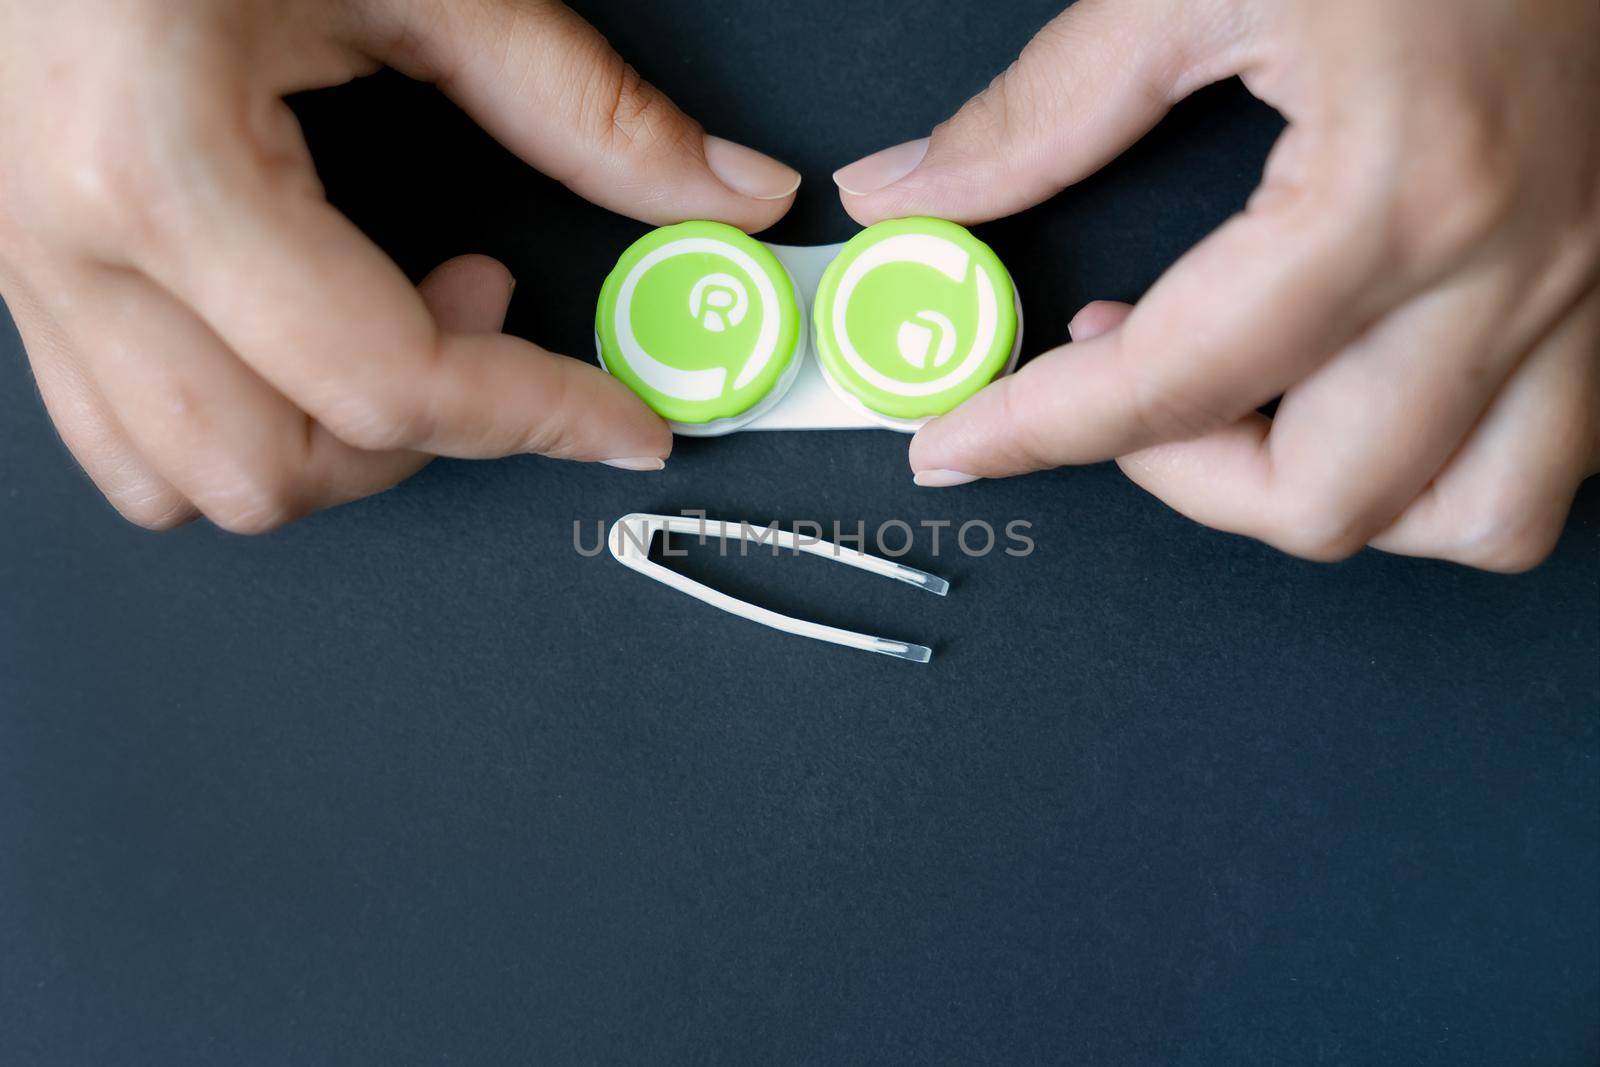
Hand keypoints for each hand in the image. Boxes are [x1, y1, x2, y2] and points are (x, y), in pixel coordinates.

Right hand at [0, 0, 798, 532]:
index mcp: (162, 165)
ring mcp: (25, 264)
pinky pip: (121, 434)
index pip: (388, 381)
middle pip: (274, 471)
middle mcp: (68, 239)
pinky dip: (237, 429)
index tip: (623, 423)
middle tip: (489, 313)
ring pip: (186, 483)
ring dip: (328, 450)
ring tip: (395, 319)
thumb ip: (583, 105)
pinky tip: (301, 341)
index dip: (539, 416)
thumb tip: (722, 191)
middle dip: (425, 442)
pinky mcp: (21, 265)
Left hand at [835, 0, 1599, 570]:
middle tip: (1104, 397)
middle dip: (1179, 481)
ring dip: (1326, 500)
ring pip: (1468, 519)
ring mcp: (1585, 284)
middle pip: (1324, 502)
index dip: (1035, 431)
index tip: (960, 443)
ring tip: (1235, 414)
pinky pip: (1542, 459)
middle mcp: (1511, 265)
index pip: (1175, 381)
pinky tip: (1351, 393)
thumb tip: (917, 188)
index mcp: (1400, 187)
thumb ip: (1045, 106)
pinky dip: (1433, 469)